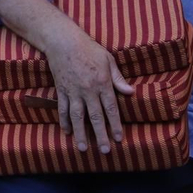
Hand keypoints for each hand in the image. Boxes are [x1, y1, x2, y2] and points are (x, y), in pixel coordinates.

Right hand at [45, 24, 134, 153]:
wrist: (63, 41)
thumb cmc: (89, 49)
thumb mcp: (108, 60)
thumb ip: (118, 79)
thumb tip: (130, 92)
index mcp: (102, 83)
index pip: (110, 108)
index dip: (114, 125)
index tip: (118, 138)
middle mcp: (88, 90)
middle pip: (95, 117)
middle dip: (100, 135)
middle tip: (104, 151)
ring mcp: (73, 91)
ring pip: (77, 117)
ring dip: (80, 133)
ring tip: (83, 148)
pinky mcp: (61, 90)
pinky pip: (62, 109)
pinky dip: (64, 121)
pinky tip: (68, 132)